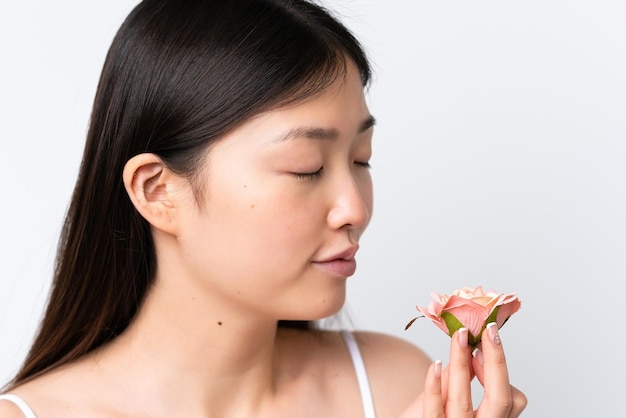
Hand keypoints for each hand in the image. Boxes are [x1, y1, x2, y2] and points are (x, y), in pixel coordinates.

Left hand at [401, 323, 526, 416]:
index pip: (512, 400)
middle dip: (494, 362)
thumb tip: (476, 346)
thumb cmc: (441, 413)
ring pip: (462, 401)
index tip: (487, 342)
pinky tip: (434, 364)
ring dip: (461, 363)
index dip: (501, 371)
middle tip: (488, 331)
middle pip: (498, 400)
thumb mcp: (458, 398)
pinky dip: (434, 386)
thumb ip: (467, 378)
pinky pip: (433, 410)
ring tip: (459, 337)